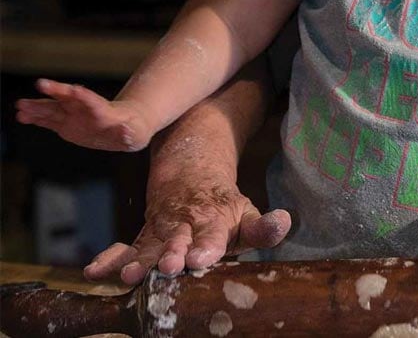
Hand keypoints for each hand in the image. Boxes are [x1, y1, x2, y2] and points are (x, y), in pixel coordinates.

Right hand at [16, 79, 151, 150]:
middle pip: (68, 99)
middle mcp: (85, 110)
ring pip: (53, 109)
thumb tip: (127, 132)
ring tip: (20, 106)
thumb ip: (127, 134)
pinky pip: (47, 121)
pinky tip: (21, 116)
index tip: (72, 89)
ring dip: (37, 108)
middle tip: (40, 84)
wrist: (123, 129)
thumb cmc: (131, 130)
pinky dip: (35, 119)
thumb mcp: (133, 134)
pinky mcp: (65, 125)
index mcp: (102, 111)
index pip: (90, 100)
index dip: (82, 95)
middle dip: (54, 92)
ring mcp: (73, 116)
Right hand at [82, 172, 290, 284]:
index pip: (212, 237)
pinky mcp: (142, 240)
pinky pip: (124, 248)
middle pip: (176, 242)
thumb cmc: (224, 209)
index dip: (207, 247)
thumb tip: (284, 220)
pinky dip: (109, 257)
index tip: (201, 258)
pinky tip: (95, 269)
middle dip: (170, 255)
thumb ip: (263, 227)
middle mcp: (184, 229)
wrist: (190, 180)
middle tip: (168, 266)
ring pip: (147, 247)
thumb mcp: (247, 215)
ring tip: (129, 274)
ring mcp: (160, 234)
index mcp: (214, 223)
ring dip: (138, 260)